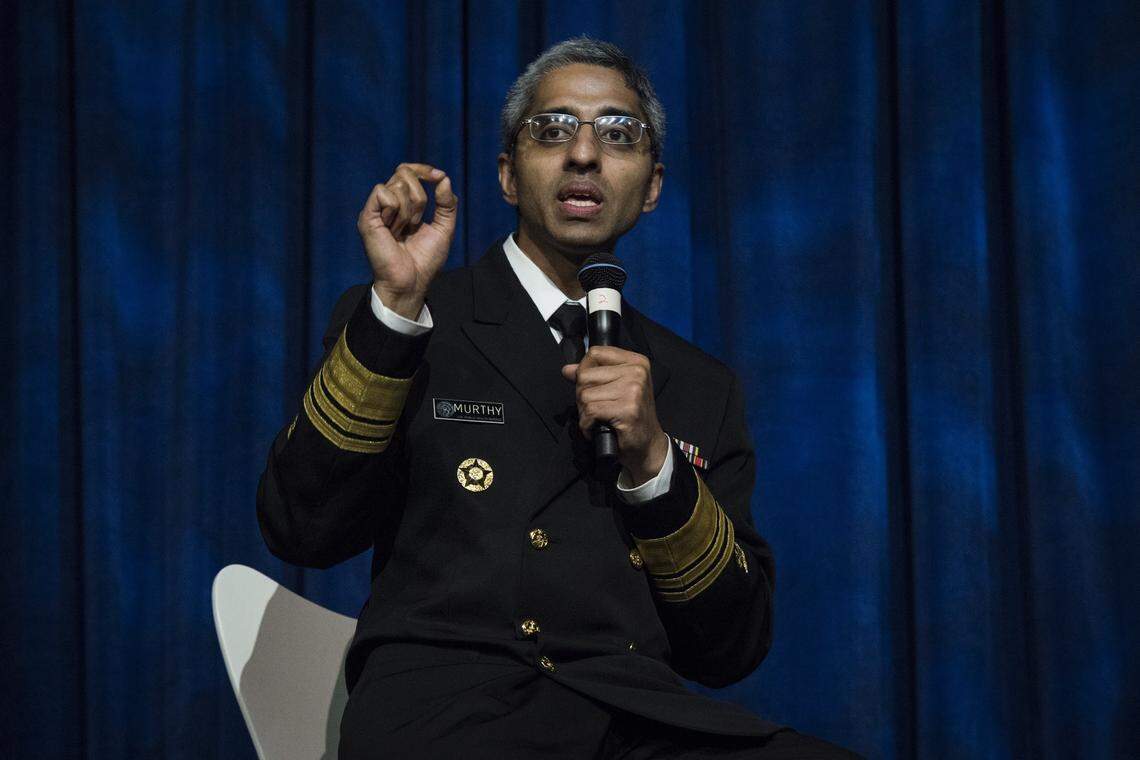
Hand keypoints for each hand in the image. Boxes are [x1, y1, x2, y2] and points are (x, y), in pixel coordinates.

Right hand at [357, 163, 458, 318]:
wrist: (412, 281)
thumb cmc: (425, 260)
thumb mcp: (444, 228)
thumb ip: (447, 203)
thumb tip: (443, 178)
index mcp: (403, 204)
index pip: (408, 171)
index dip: (423, 170)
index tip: (439, 176)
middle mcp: (387, 204)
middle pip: (404, 173)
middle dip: (419, 197)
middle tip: (415, 223)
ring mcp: (376, 209)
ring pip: (397, 185)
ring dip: (409, 210)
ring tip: (403, 232)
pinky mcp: (367, 216)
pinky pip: (382, 192)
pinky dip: (395, 210)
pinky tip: (392, 230)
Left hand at [561, 346, 668, 484]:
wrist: (647, 445)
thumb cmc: (631, 417)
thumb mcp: (616, 389)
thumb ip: (592, 376)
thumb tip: (567, 369)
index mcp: (636, 362)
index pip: (595, 353)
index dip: (584, 370)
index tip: (589, 386)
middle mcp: (637, 372)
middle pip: (585, 375)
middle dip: (582, 395)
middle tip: (595, 409)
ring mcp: (634, 390)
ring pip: (585, 395)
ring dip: (584, 412)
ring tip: (597, 418)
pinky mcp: (627, 409)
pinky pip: (590, 411)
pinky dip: (586, 424)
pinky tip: (596, 428)